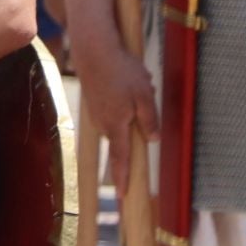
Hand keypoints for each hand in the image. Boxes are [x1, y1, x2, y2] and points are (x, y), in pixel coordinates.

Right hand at [74, 33, 158, 194]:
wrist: (93, 49)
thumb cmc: (121, 71)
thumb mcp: (145, 95)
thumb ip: (150, 119)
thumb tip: (152, 139)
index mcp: (116, 125)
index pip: (120, 157)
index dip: (123, 177)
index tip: (123, 196)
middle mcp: (103, 122)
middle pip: (120, 139)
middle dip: (133, 130)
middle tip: (142, 99)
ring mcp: (95, 112)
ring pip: (116, 123)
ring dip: (127, 113)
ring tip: (132, 86)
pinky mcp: (92, 101)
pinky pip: (110, 111)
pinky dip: (119, 103)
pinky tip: (122, 83)